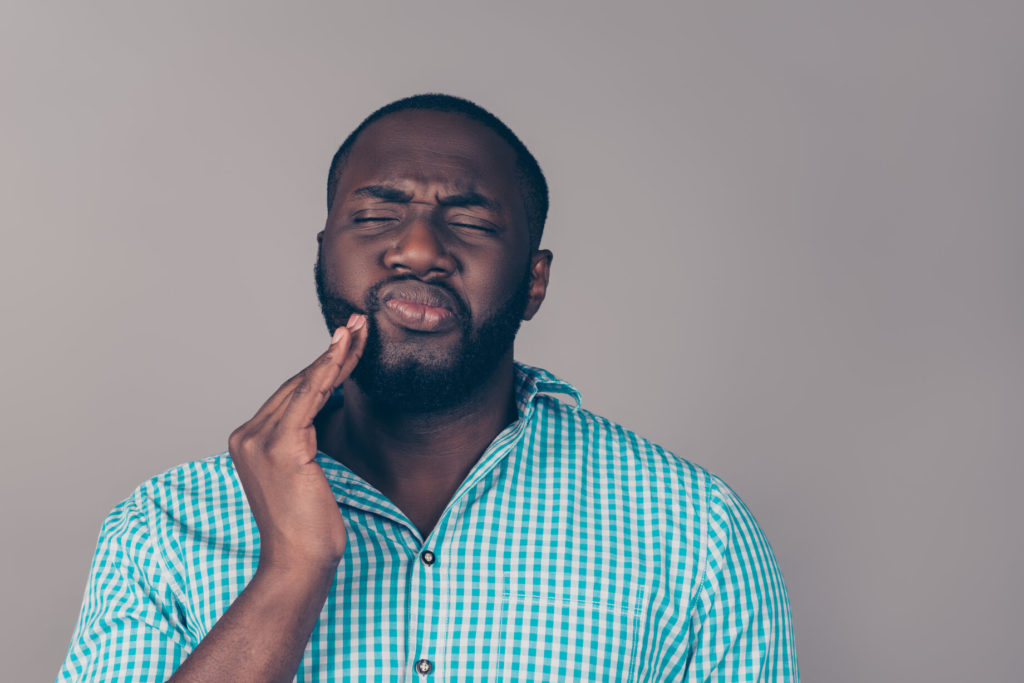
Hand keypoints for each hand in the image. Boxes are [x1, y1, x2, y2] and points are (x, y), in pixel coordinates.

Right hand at [228, 314, 367, 575]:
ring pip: (305, 384)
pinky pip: (310, 396)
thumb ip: (303, 441)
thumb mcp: (304, 475)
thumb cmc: (308, 527)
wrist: (298, 562)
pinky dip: (329, 368)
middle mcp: (246, 435)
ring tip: (359, 327)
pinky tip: (345, 348)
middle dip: (332, 352)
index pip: (291, 394)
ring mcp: (258, 439)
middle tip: (359, 324)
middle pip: (297, 383)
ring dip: (336, 353)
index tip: (346, 342)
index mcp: (248, 441)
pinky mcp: (280, 446)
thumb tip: (326, 408)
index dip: (321, 366)